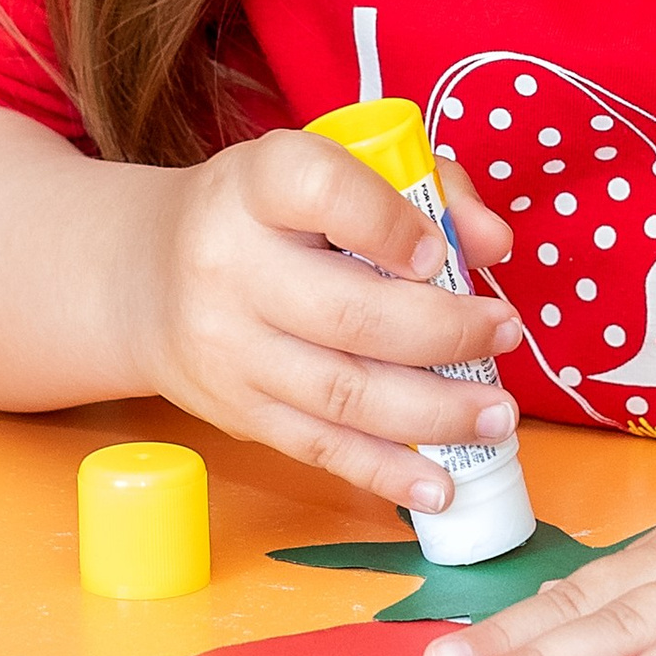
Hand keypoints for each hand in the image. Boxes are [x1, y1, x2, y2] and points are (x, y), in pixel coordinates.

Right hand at [124, 131, 524, 513]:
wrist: (149, 277)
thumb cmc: (270, 216)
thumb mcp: (331, 171)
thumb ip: (425, 189)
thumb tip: (492, 243)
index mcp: (257, 186)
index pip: (323, 192)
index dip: (391, 223)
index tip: (440, 251)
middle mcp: (231, 266)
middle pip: (351, 313)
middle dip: (447, 333)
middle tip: (506, 334)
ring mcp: (230, 349)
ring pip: (344, 393)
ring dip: (435, 412)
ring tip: (495, 414)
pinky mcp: (237, 412)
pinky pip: (320, 449)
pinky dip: (387, 473)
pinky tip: (441, 484)